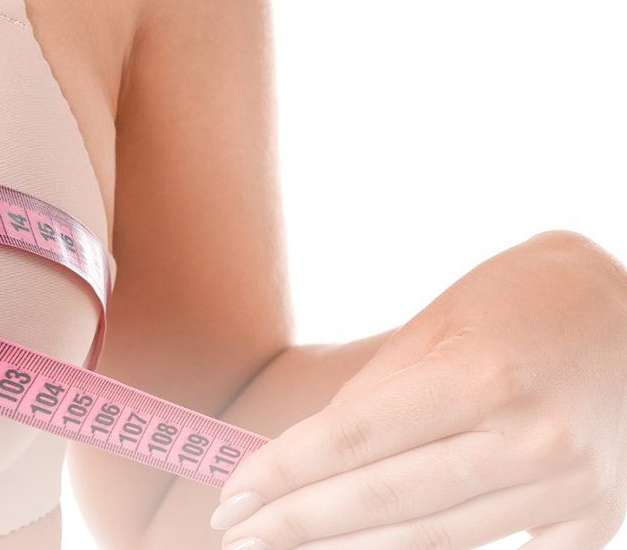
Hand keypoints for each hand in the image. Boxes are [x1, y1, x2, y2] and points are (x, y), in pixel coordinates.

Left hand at [210, 230, 626, 549]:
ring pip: (433, 541)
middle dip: (297, 523)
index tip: (233, 494)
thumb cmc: (522, 299)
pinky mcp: (591, 517)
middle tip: (236, 535)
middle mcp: (529, 438)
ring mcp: (567, 487)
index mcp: (482, 376)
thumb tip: (310, 453)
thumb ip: (379, 393)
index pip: (354, 439)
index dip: (283, 473)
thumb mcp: (440, 322)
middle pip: (383, 499)